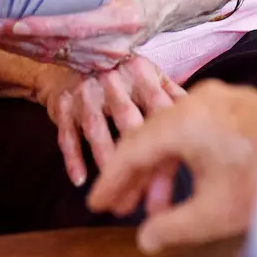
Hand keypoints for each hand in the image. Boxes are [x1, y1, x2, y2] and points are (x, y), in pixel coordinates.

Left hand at [0, 0, 171, 74]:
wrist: (161, 9)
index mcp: (123, 17)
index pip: (73, 24)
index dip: (40, 26)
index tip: (10, 23)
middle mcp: (115, 44)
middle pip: (59, 44)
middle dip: (19, 39)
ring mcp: (106, 60)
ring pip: (55, 56)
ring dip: (20, 48)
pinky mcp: (97, 66)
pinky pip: (60, 61)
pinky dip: (33, 53)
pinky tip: (11, 45)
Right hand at [37, 56, 185, 187]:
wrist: (69, 53)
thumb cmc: (119, 72)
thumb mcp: (148, 74)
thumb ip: (171, 96)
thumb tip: (193, 120)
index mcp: (141, 72)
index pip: (158, 110)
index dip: (166, 144)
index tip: (173, 181)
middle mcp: (113, 80)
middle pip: (129, 124)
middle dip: (139, 165)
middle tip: (147, 203)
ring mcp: (85, 92)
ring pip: (97, 130)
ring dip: (107, 164)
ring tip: (118, 201)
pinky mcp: (62, 104)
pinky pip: (66, 134)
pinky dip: (73, 158)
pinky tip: (80, 180)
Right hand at [88, 82, 256, 251]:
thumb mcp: (214, 215)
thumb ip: (172, 227)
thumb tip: (146, 239)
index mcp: (186, 121)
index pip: (132, 149)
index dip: (111, 180)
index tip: (95, 203)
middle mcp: (199, 101)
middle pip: (151, 138)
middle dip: (135, 178)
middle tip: (119, 210)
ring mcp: (221, 99)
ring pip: (174, 134)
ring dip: (161, 171)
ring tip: (155, 211)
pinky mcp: (238, 106)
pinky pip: (197, 130)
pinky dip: (186, 158)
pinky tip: (185, 191)